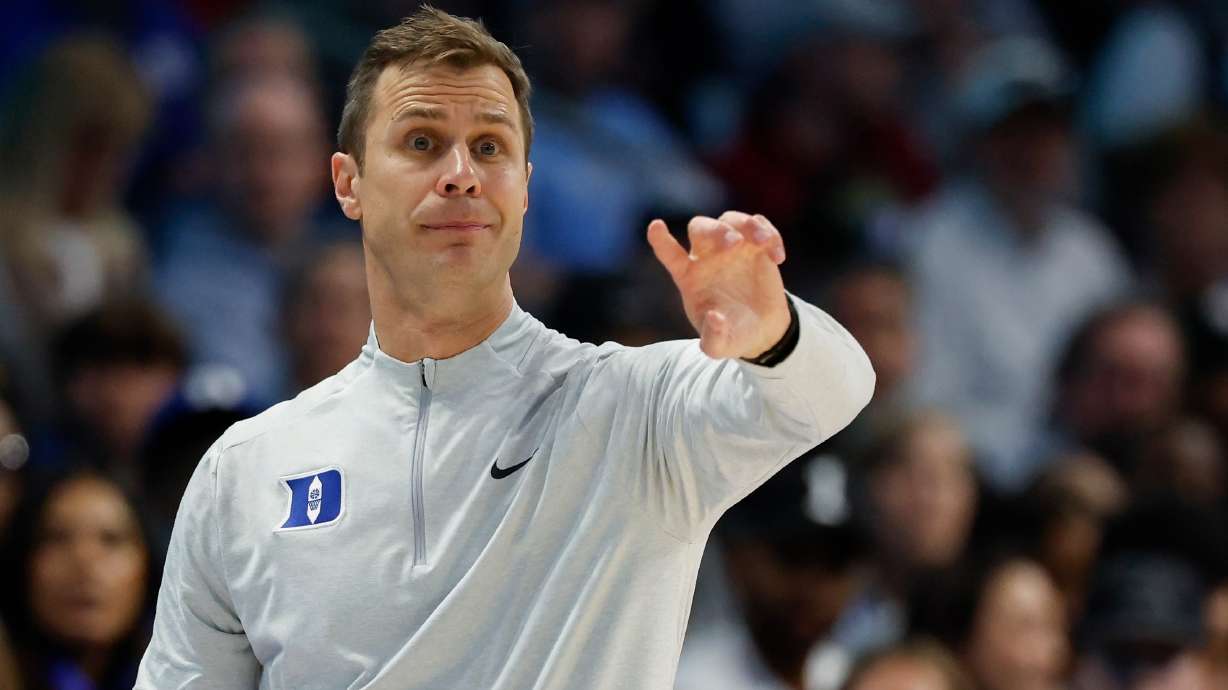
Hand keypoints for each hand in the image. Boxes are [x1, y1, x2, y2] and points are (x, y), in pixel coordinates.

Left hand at [647, 211, 790, 358]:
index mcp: (689, 277)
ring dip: (745, 225)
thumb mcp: (719, 347)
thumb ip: (713, 338)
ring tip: (762, 242)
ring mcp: (732, 248)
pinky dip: (769, 234)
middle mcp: (707, 257)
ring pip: (730, 219)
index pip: (669, 254)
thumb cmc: (732, 334)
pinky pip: (759, 225)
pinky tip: (777, 257)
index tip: (655, 226)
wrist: (762, 331)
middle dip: (715, 231)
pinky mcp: (756, 246)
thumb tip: (715, 317)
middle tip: (733, 243)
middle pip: (700, 228)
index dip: (660, 239)